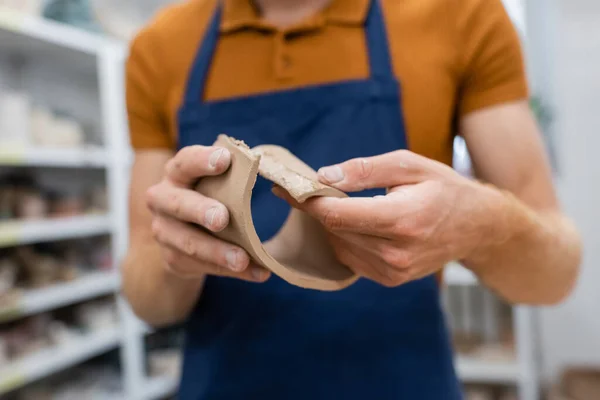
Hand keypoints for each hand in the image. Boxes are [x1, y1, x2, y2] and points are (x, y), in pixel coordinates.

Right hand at [146, 145, 270, 281]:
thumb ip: (235, 178)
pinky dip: (230, 271)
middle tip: (221, 219)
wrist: (181, 235)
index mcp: (177, 173)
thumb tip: (277, 179)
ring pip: (189, 242)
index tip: (225, 159)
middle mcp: (162, 199)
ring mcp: (164, 231)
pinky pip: (202, 266)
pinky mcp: (173, 259)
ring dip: (217, 252)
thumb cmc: (209, 196)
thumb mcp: (217, 183)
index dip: (202, 160)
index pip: (185, 161)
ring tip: (242, 260)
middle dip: (200, 211)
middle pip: (178, 203)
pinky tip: (256, 272)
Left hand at [275, 150, 501, 286]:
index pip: (338, 214)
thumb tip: (324, 176)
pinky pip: (351, 257)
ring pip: (340, 244)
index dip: (308, 201)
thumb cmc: (444, 189)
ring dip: (331, 223)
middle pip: (335, 230)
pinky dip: (345, 238)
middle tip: (304, 188)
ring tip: (335, 202)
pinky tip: (356, 222)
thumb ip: (365, 170)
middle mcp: (396, 252)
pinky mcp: (391, 279)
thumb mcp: (409, 166)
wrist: (478, 227)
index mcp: (403, 220)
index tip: (286, 188)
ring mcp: (394, 271)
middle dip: (315, 208)